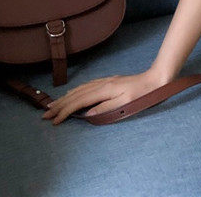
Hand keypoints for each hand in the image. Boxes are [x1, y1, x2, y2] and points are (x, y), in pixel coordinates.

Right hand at [40, 68, 170, 124]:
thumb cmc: (142, 95)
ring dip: (66, 97)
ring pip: (80, 89)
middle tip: (45, 114)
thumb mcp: (124, 105)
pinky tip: (74, 93)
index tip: (53, 121)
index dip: (65, 111)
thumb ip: (104, 109)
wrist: (155, 79)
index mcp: (104, 90)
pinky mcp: (109, 81)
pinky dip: (76, 91)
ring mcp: (105, 81)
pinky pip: (86, 86)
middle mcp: (102, 84)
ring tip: (54, 105)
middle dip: (60, 104)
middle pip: (76, 94)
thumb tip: (86, 115)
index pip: (79, 102)